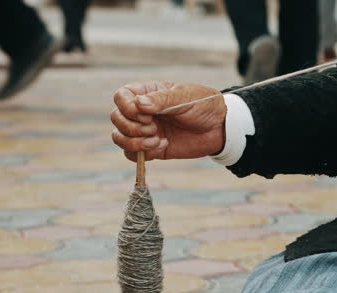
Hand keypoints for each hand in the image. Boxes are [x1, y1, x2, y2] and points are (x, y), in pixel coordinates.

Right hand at [111, 81, 225, 160]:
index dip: (127, 108)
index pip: (121, 97)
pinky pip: (132, 155)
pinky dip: (143, 153)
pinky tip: (163, 145)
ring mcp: (145, 130)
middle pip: (117, 118)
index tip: (147, 114)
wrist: (219, 128)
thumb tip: (139, 104)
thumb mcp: (184, 96)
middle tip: (154, 127)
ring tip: (157, 140)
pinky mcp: (151, 148)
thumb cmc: (203, 105)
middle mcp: (141, 112)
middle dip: (132, 127)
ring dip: (134, 142)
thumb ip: (161, 100)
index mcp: (147, 93)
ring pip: (120, 138)